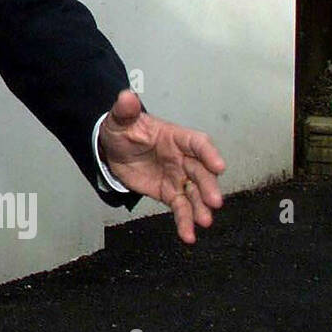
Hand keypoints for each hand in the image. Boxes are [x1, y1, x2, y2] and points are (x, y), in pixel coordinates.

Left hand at [98, 90, 225, 243]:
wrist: (113, 149)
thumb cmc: (123, 130)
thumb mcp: (120, 119)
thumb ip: (125, 110)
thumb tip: (125, 95)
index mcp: (176, 137)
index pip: (198, 143)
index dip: (208, 153)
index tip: (218, 166)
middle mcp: (183, 158)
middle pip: (201, 173)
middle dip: (209, 187)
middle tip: (214, 202)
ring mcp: (179, 177)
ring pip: (194, 194)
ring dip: (201, 208)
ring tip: (204, 222)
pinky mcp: (170, 193)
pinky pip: (181, 209)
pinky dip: (185, 222)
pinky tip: (188, 236)